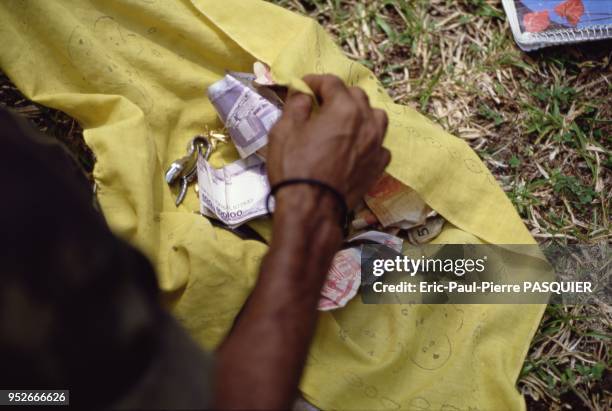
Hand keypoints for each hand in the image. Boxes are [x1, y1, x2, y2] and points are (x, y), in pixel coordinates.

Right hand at [267, 74, 389, 209]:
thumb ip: (296, 105)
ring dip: (360, 114)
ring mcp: (377, 144)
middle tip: (320, 104)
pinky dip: (368, 140)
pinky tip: (355, 147)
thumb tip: (304, 94)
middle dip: (338, 95)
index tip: (303, 86)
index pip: (332, 82)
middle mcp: (367, 122)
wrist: (312, 209)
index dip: (315, 81)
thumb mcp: (284, 130)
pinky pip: (379, 144)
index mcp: (344, 108)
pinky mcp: (379, 166)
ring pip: (375, 117)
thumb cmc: (295, 167)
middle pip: (356, 96)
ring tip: (344, 122)